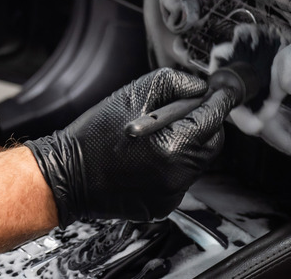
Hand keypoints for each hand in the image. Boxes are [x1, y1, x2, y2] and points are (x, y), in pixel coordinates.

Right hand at [25, 68, 233, 226]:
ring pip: (196, 163)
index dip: (218, 103)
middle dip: (203, 125)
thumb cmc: (94, 134)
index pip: (213, 120)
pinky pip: (180, 181)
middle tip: (183, 112)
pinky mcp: (162, 207)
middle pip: (211, 144)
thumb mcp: (134, 92)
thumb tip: (201, 89)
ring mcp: (170, 195)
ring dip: (187, 146)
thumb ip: (175, 83)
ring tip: (156, 136)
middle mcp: (176, 176)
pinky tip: (148, 158)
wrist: (66, 175)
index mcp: (172, 146)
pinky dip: (173, 166)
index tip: (223, 92)